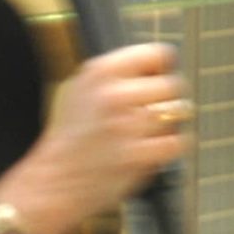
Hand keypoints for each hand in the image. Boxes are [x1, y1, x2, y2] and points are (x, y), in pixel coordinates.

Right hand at [1, 45, 187, 233]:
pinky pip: (177, 142)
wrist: (56, 179)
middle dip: (167, 99)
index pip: (156, 54)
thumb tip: (158, 66)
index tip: (157, 80)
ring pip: (177, 113)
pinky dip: (171, 147)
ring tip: (149, 132)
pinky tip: (155, 149)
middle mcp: (114, 94)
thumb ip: (117, 74)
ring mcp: (127, 126)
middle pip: (172, 84)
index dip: (161, 69)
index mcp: (100, 72)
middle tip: (154, 111)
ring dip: (168, 123)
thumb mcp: (81, 88)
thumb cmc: (70, 137)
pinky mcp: (137, 155)